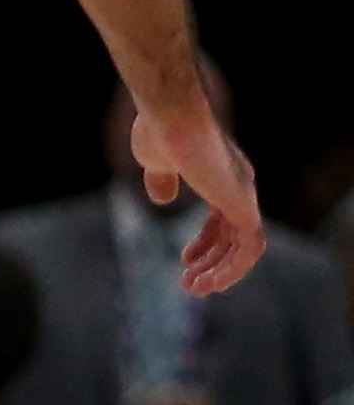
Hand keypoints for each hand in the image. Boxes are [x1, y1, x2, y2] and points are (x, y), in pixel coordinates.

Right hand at [127, 95, 265, 295]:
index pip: (225, 217)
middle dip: (213, 262)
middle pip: (235, 234)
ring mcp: (244, 194)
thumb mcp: (155, 161)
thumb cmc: (159, 130)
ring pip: (245, 246)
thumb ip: (161, 180)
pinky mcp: (243, 204)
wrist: (170, 115)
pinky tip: (212, 282)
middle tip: (190, 285)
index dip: (207, 242)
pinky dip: (233, 269)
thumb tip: (162, 199)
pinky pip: (250, 248)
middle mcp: (239, 185)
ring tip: (196, 290)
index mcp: (221, 174)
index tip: (185, 260)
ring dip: (222, 272)